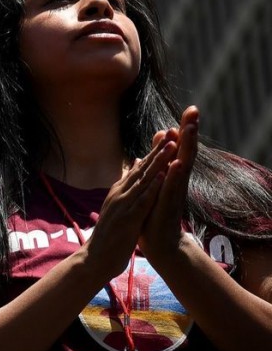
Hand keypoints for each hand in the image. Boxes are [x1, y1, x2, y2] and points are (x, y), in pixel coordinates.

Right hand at [82, 132, 176, 277]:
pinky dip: (153, 187)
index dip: (153, 151)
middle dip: (157, 150)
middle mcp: (120, 194)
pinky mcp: (129, 218)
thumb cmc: (110, 235)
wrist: (97, 258)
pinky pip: (143, 200)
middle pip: (142, 168)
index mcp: (119, 192)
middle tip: (171, 132)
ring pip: (144, 180)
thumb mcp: (118, 207)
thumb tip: (135, 166)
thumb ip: (126, 187)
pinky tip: (163, 176)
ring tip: (171, 146)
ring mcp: (123, 205)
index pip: (139, 167)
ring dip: (158, 162)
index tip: (166, 135)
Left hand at [140, 106, 199, 257]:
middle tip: (195, 110)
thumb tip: (154, 145)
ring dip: (185, 148)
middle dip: (189, 131)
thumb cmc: (154, 212)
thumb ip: (156, 164)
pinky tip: (178, 163)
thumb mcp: (154, 183)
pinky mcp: (168, 205)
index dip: (184, 128)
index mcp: (172, 174)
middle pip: (185, 150)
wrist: (159, 242)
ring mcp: (174, 191)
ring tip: (188, 128)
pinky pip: (172, 188)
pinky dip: (175, 176)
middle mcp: (177, 180)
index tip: (191, 108)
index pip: (179, 147)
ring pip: (182, 165)